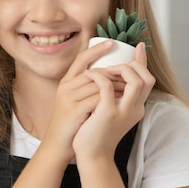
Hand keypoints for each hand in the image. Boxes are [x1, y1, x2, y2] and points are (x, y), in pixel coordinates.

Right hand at [41, 39, 123, 161]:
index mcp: (66, 82)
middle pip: (94, 71)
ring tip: (129, 88)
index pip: (81, 59)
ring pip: (98, 85)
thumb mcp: (75, 101)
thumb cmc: (71, 123)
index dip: (97, 49)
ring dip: (116, 86)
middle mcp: (65, 87)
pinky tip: (120, 101)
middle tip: (130, 73)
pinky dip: (110, 99)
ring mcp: (68, 98)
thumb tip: (110, 77)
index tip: (112, 42)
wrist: (58, 145)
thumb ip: (87, 88)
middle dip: (115, 73)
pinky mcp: (74, 111)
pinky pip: (97, 99)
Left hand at [72, 42, 154, 158]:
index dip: (143, 61)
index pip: (147, 80)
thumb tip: (111, 79)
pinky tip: (88, 74)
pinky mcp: (108, 113)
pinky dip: (98, 75)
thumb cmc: (96, 133)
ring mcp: (123, 111)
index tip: (139, 46)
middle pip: (147, 78)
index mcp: (137, 107)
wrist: (91, 156)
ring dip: (119, 69)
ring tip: (102, 69)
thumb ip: (116, 98)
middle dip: (133, 64)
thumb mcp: (111, 113)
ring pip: (135, 80)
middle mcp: (135, 109)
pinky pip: (107, 86)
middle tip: (113, 64)